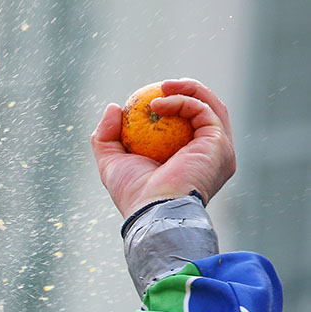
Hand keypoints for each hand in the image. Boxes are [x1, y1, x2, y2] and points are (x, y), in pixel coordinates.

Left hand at [91, 79, 236, 218]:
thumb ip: (107, 136)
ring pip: (211, 105)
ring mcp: (219, 150)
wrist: (151, 211)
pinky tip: (156, 104)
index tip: (151, 98)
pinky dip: (181, 101)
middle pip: (206, 111)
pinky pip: (202, 110)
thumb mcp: (112, 162)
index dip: (175, 105)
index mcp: (193, 161)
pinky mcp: (219, 143)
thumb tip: (113, 107)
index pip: (190, 125)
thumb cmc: (133, 194)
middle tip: (161, 86)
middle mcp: (212, 156)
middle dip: (187, 91)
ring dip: (188, 88)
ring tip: (161, 87)